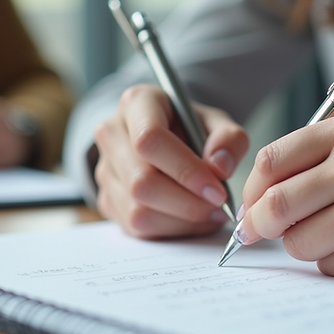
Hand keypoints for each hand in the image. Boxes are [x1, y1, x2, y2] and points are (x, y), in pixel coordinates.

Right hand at [93, 84, 248, 238]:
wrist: (168, 139)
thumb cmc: (191, 128)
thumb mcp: (217, 122)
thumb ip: (228, 139)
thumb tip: (220, 167)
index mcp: (136, 103)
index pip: (149, 139)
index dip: (185, 170)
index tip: (217, 190)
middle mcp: (112, 134)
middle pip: (141, 182)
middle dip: (187, 203)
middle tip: (219, 206)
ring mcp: (105, 169)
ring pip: (138, 211)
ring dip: (181, 221)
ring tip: (209, 212)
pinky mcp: (107, 200)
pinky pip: (136, 228)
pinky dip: (171, 230)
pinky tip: (191, 218)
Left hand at [238, 112, 333, 279]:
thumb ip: (318, 158)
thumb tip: (256, 198)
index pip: (272, 160)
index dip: (251, 190)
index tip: (251, 205)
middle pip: (275, 204)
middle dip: (260, 225)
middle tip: (261, 233)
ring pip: (298, 242)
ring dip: (307, 246)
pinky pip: (330, 268)